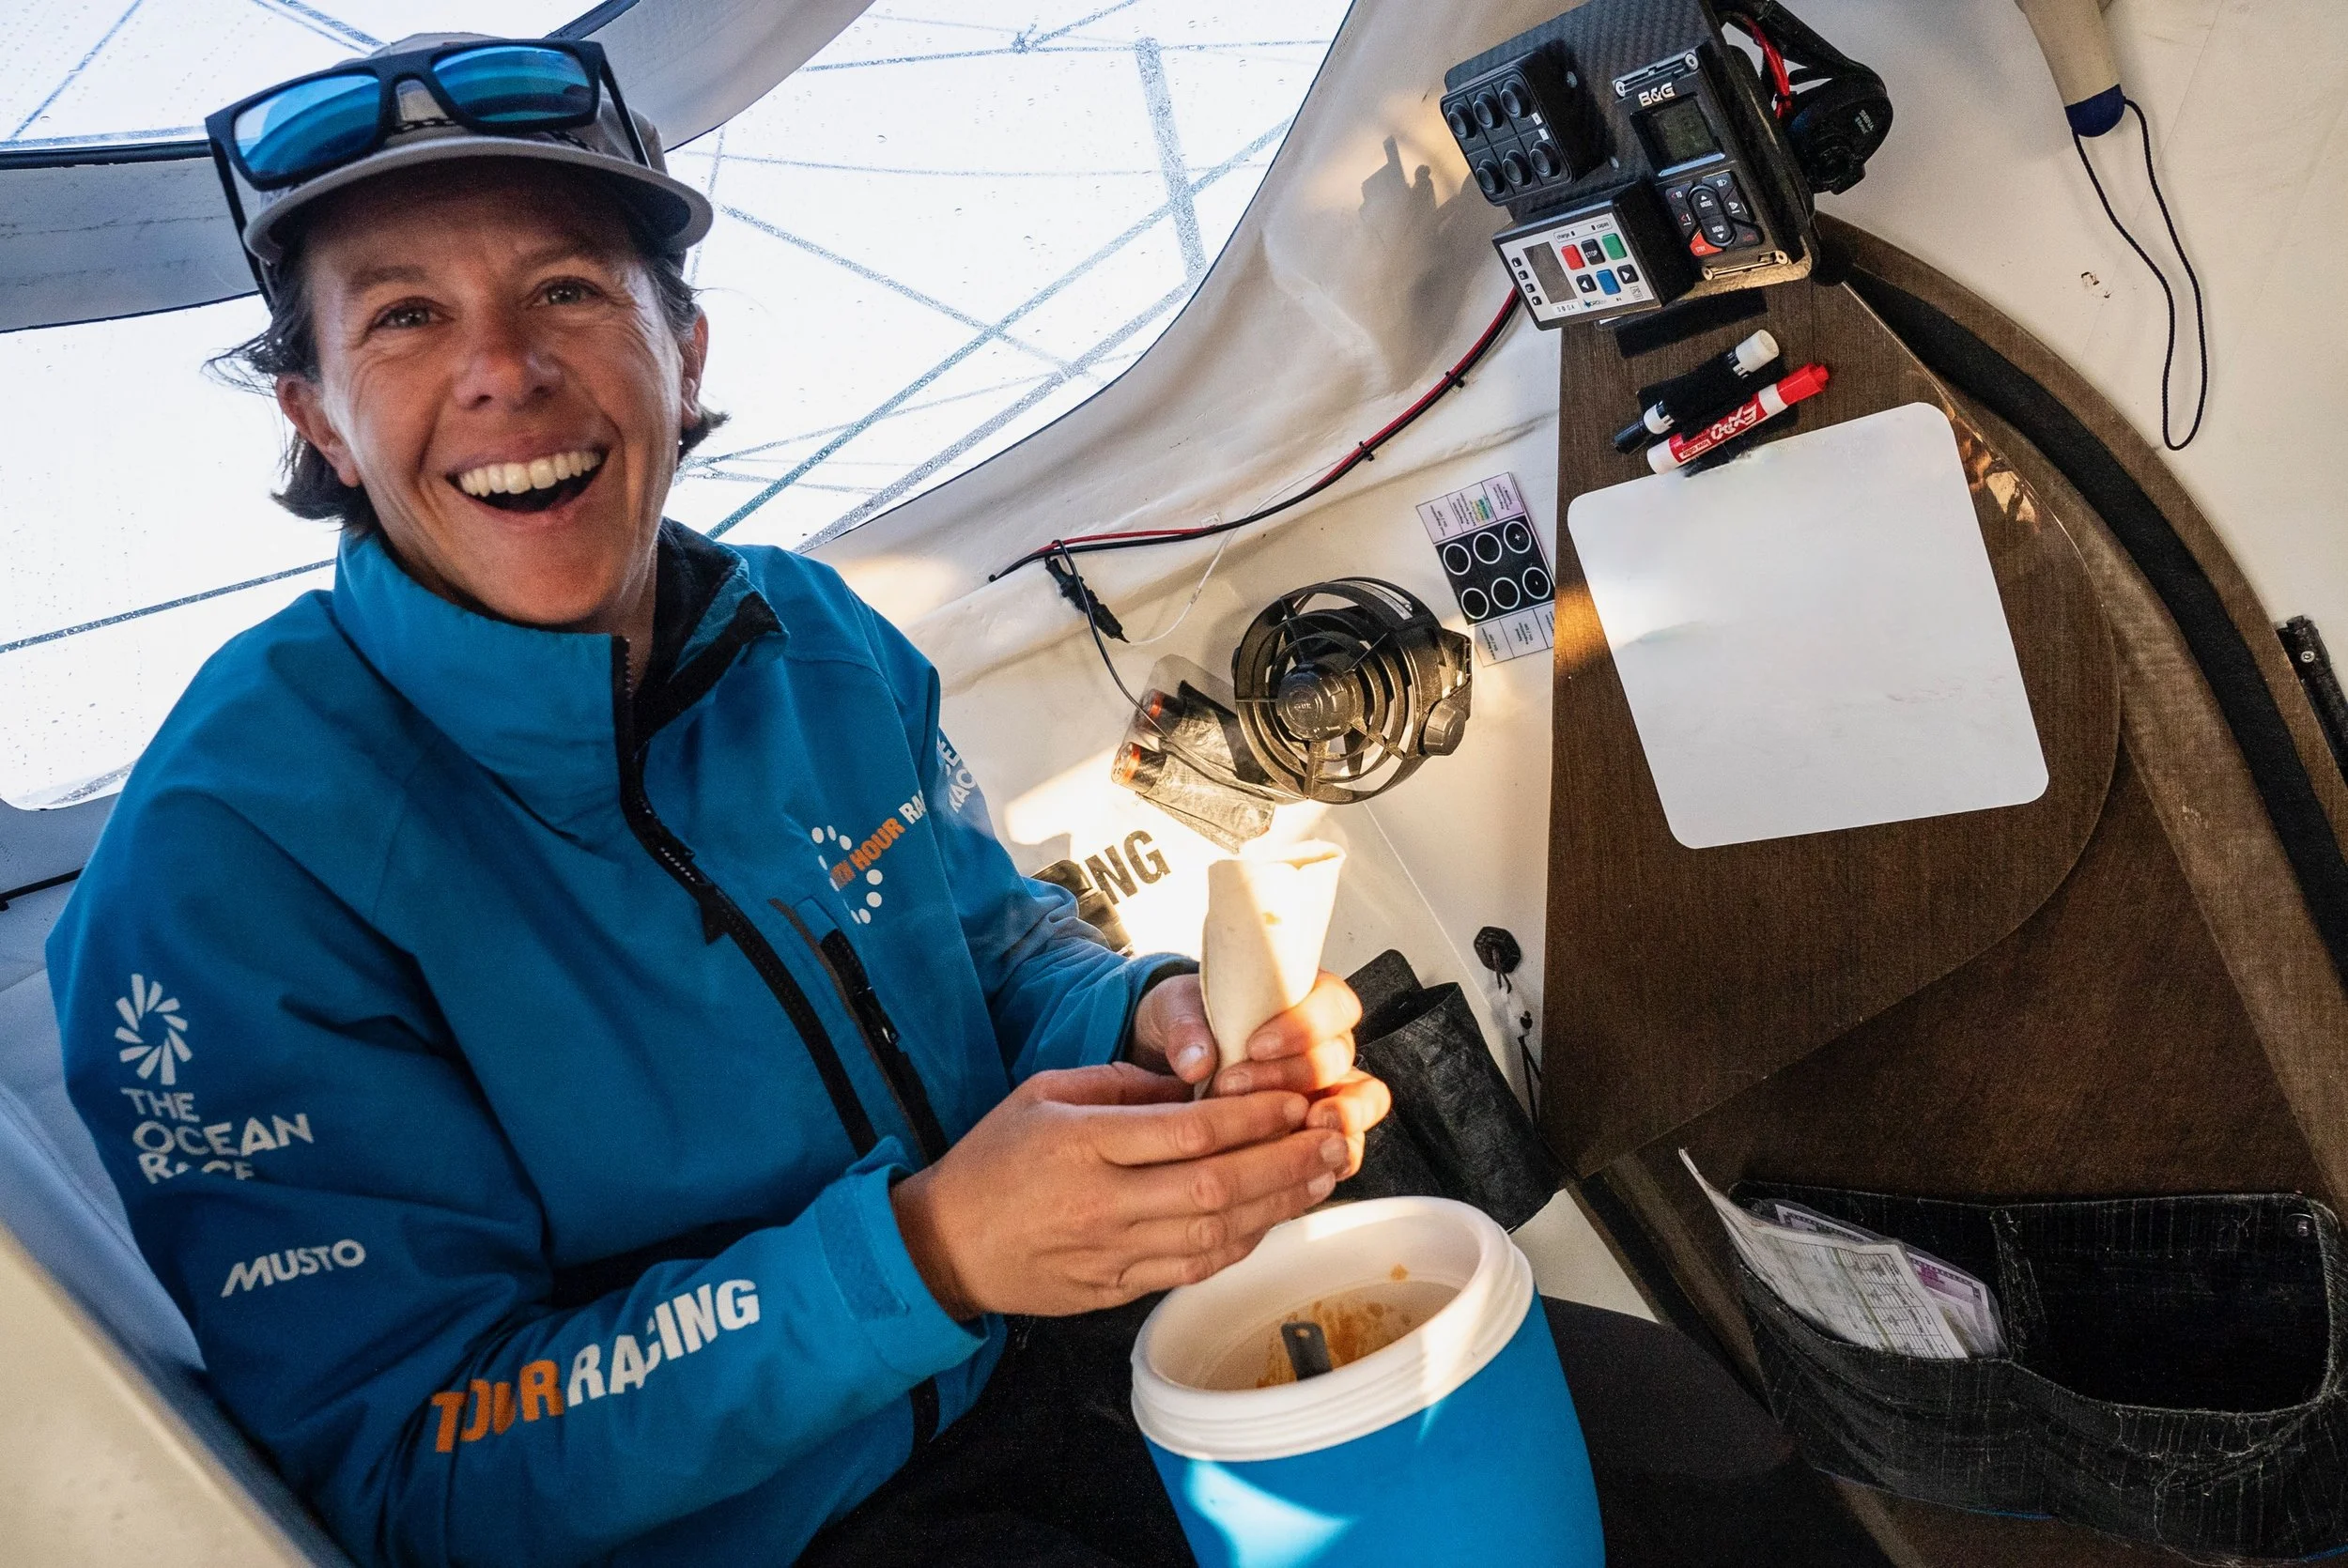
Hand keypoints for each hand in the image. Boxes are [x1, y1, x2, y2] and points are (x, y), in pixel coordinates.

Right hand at [888, 1062, 1350, 1318]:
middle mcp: (1104, 1203)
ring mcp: (1112, 1253)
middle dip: (1284, 1162)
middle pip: (1215, 1188)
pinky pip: (1193, 1269)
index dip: (1252, 1118)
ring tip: (1322, 1174)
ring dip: (1278, 1206)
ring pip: (1214, 1235)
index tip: (1295, 1100)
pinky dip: (1240, 1245)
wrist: (944, 1245)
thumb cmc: (994, 1159)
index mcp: (1085, 1144)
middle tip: (1332, 1136)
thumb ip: (1121, 1085)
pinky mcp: (1117, 1288)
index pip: (1188, 1132)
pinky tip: (1272, 1219)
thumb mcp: (1045, 1092)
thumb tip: (1194, 1085)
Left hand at [1130, 971, 1388, 1177]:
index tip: (1257, 1044)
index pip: (1333, 1003)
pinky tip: (1303, 1160)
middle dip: (1293, 1075)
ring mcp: (1326, 1089)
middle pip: (1338, 1056)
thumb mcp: (1174, 1010)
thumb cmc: (1186, 1026)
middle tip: (1239, 1085)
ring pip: (1360, 1101)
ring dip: (1334, 1116)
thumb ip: (1185, 1028)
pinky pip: (1347, 1145)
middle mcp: (1322, 1044)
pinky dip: (1334, 1155)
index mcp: (1301, 999)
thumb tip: (1197, 1061)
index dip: (1305, 1026)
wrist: (1167, 1065)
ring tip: (1302, 1125)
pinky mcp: (1318, 1132)